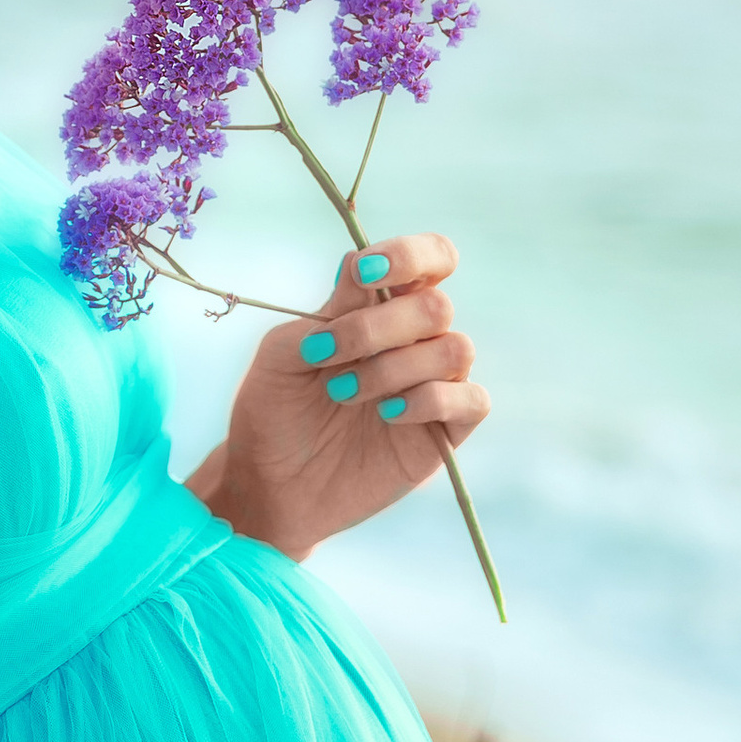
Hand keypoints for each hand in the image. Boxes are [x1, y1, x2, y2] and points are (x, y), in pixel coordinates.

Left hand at [188, 236, 488, 561]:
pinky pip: (471, 399)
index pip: (427, 259)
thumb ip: (325, 314)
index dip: (407, 256)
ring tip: (344, 393)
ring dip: (394, 367)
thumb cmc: (273, 413)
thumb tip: (363, 275)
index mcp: (378, 307)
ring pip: (455, 349)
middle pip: (436, 304)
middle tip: (326, 356)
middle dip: (378, 326)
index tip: (363, 274)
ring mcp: (433, 383)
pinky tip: (387, 415)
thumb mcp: (280, 354)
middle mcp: (414, 339)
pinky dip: (430, 399)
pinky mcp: (445, 430)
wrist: (269, 485)